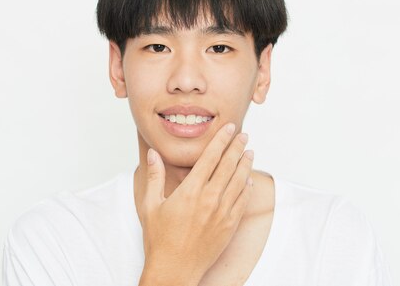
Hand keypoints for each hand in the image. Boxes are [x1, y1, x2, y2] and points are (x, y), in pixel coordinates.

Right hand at [137, 123, 253, 285]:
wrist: (174, 270)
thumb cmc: (159, 240)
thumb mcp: (150, 205)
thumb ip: (154, 176)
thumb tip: (154, 154)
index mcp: (190, 191)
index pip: (210, 158)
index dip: (221, 140)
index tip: (229, 128)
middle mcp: (209, 199)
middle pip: (228, 165)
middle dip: (237, 147)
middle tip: (243, 135)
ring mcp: (222, 213)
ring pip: (239, 181)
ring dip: (245, 164)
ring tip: (249, 152)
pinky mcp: (229, 226)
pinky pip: (242, 201)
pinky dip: (246, 187)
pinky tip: (248, 179)